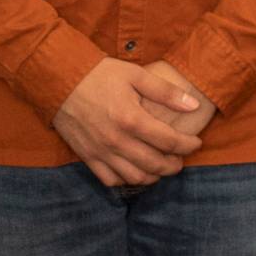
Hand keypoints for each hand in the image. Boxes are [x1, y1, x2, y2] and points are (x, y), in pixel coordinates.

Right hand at [55, 58, 204, 187]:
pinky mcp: (87, 157)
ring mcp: (101, 152)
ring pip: (135, 177)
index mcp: (132, 119)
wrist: (59, 80)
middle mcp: (117, 141)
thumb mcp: (135, 74)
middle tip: (180, 158)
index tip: (195, 142)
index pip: (170, 142)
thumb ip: (166, 92)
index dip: (188, 145)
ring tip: (161, 166)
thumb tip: (194, 105)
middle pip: (155, 164)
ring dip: (154, 176)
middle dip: (174, 165)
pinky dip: (127, 180)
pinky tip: (135, 170)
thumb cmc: (99, 74)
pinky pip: (111, 180)